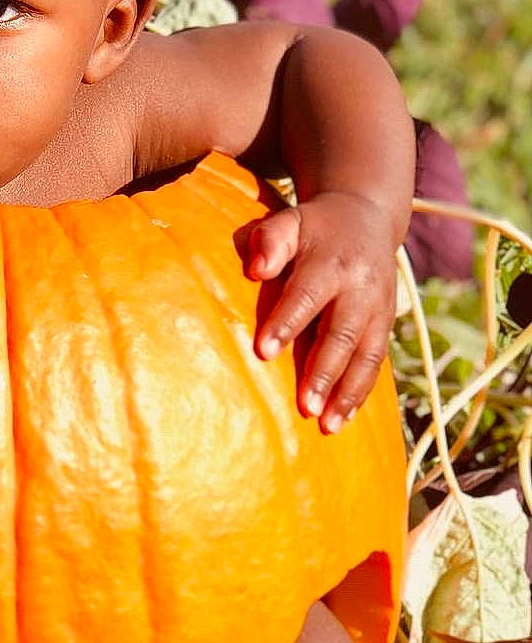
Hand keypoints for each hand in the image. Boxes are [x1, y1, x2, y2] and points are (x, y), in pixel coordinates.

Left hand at [246, 192, 400, 432]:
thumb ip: (270, 240)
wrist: (366, 218)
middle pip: (342, 334)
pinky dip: (362, 390)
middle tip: (305, 405)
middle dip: (324, 371)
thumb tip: (256, 269)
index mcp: (332, 263)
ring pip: (366, 355)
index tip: (264, 353)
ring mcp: (378, 308)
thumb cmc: (314, 227)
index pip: (306, 296)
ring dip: (348, 392)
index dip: (286, 323)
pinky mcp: (386, 323)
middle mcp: (361, 289)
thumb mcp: (290, 220)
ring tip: (328, 425)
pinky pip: (376, 360)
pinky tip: (343, 416)